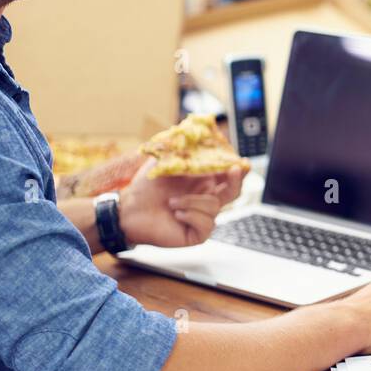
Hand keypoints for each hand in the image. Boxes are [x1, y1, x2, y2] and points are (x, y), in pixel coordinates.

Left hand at [118, 157, 245, 247]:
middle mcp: (205, 200)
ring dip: (192, 201)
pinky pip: (206, 224)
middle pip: (234, 192)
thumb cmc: (146, 187)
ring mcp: (202, 218)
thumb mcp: (165, 162)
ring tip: (171, 202)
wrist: (129, 209)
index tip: (241, 162)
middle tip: (233, 170)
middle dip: (236, 181)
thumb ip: (183, 152)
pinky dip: (190, 216)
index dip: (237, 170)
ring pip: (214, 207)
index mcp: (202, 183)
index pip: (227, 176)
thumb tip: (197, 136)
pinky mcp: (197, 234)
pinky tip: (176, 214)